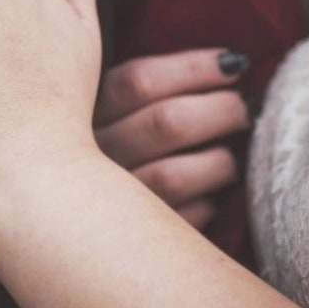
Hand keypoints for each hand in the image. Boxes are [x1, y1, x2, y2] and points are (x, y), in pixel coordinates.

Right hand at [96, 51, 251, 228]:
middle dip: (219, 110)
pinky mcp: (124, 244)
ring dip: (218, 162)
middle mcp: (87, 155)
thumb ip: (146, 87)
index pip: (139, 80)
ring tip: (234, 157)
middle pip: (165, 123)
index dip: (194, 68)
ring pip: (172, 177)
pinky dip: (203, 205)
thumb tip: (230, 64)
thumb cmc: (102, 143)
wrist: (62, 219)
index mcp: (79, 111)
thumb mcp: (105, 107)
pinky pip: (177, 222)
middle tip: (246, 108)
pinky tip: (210, 194)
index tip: (233, 63)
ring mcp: (103, 201)